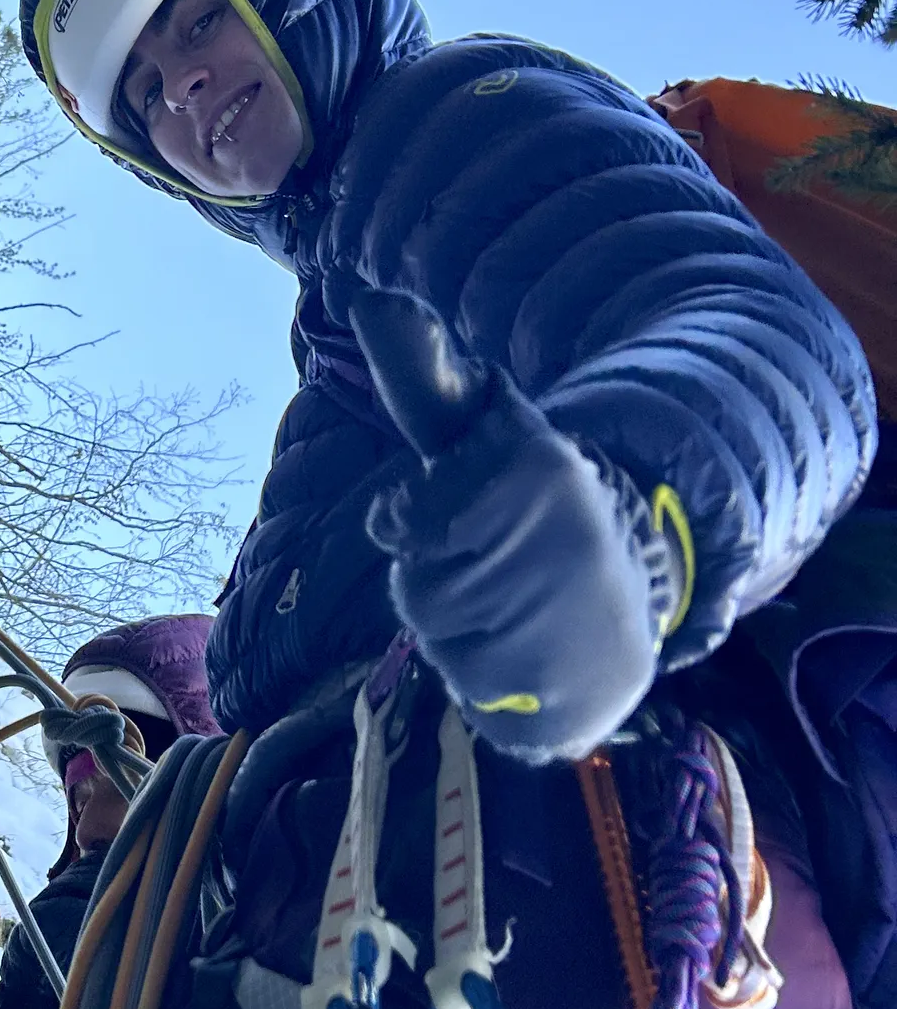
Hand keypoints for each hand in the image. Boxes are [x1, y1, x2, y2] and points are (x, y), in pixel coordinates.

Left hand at [359, 322, 671, 762]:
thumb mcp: (485, 423)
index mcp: (541, 471)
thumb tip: (369, 303)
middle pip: (416, 589)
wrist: (639, 586)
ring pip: (440, 646)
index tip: (444, 507)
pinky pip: (475, 699)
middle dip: (433, 576)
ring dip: (457, 631)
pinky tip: (525, 654)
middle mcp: (566, 551)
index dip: (410, 519)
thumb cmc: (533, 497)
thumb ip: (422, 373)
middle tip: (488, 560)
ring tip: (511, 605)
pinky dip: (486, 683)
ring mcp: (577, 634)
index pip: (404, 520)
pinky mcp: (577, 705)